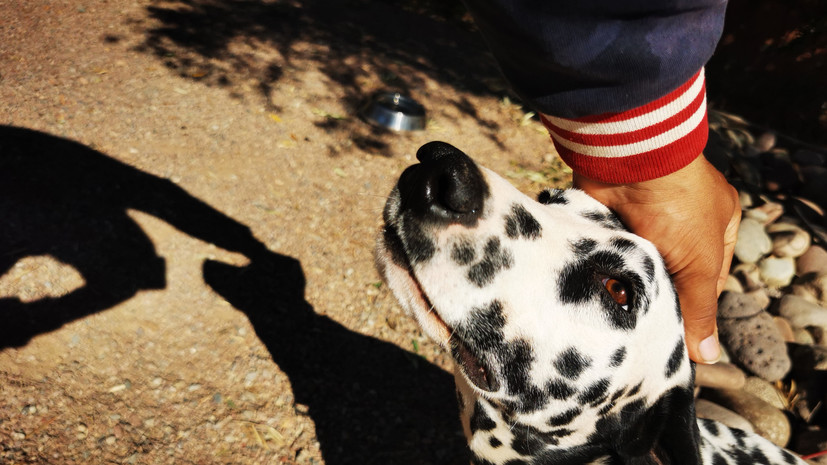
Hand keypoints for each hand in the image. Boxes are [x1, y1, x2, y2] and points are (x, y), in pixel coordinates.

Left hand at [574, 155, 740, 363]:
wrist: (627, 159)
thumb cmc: (677, 205)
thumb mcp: (700, 263)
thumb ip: (699, 309)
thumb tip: (706, 356)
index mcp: (716, 226)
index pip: (709, 280)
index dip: (694, 307)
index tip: (677, 338)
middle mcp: (680, 222)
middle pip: (669, 275)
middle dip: (657, 298)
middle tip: (644, 332)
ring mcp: (643, 220)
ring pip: (636, 268)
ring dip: (629, 286)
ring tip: (619, 317)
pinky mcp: (610, 220)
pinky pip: (610, 257)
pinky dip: (605, 272)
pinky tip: (600, 294)